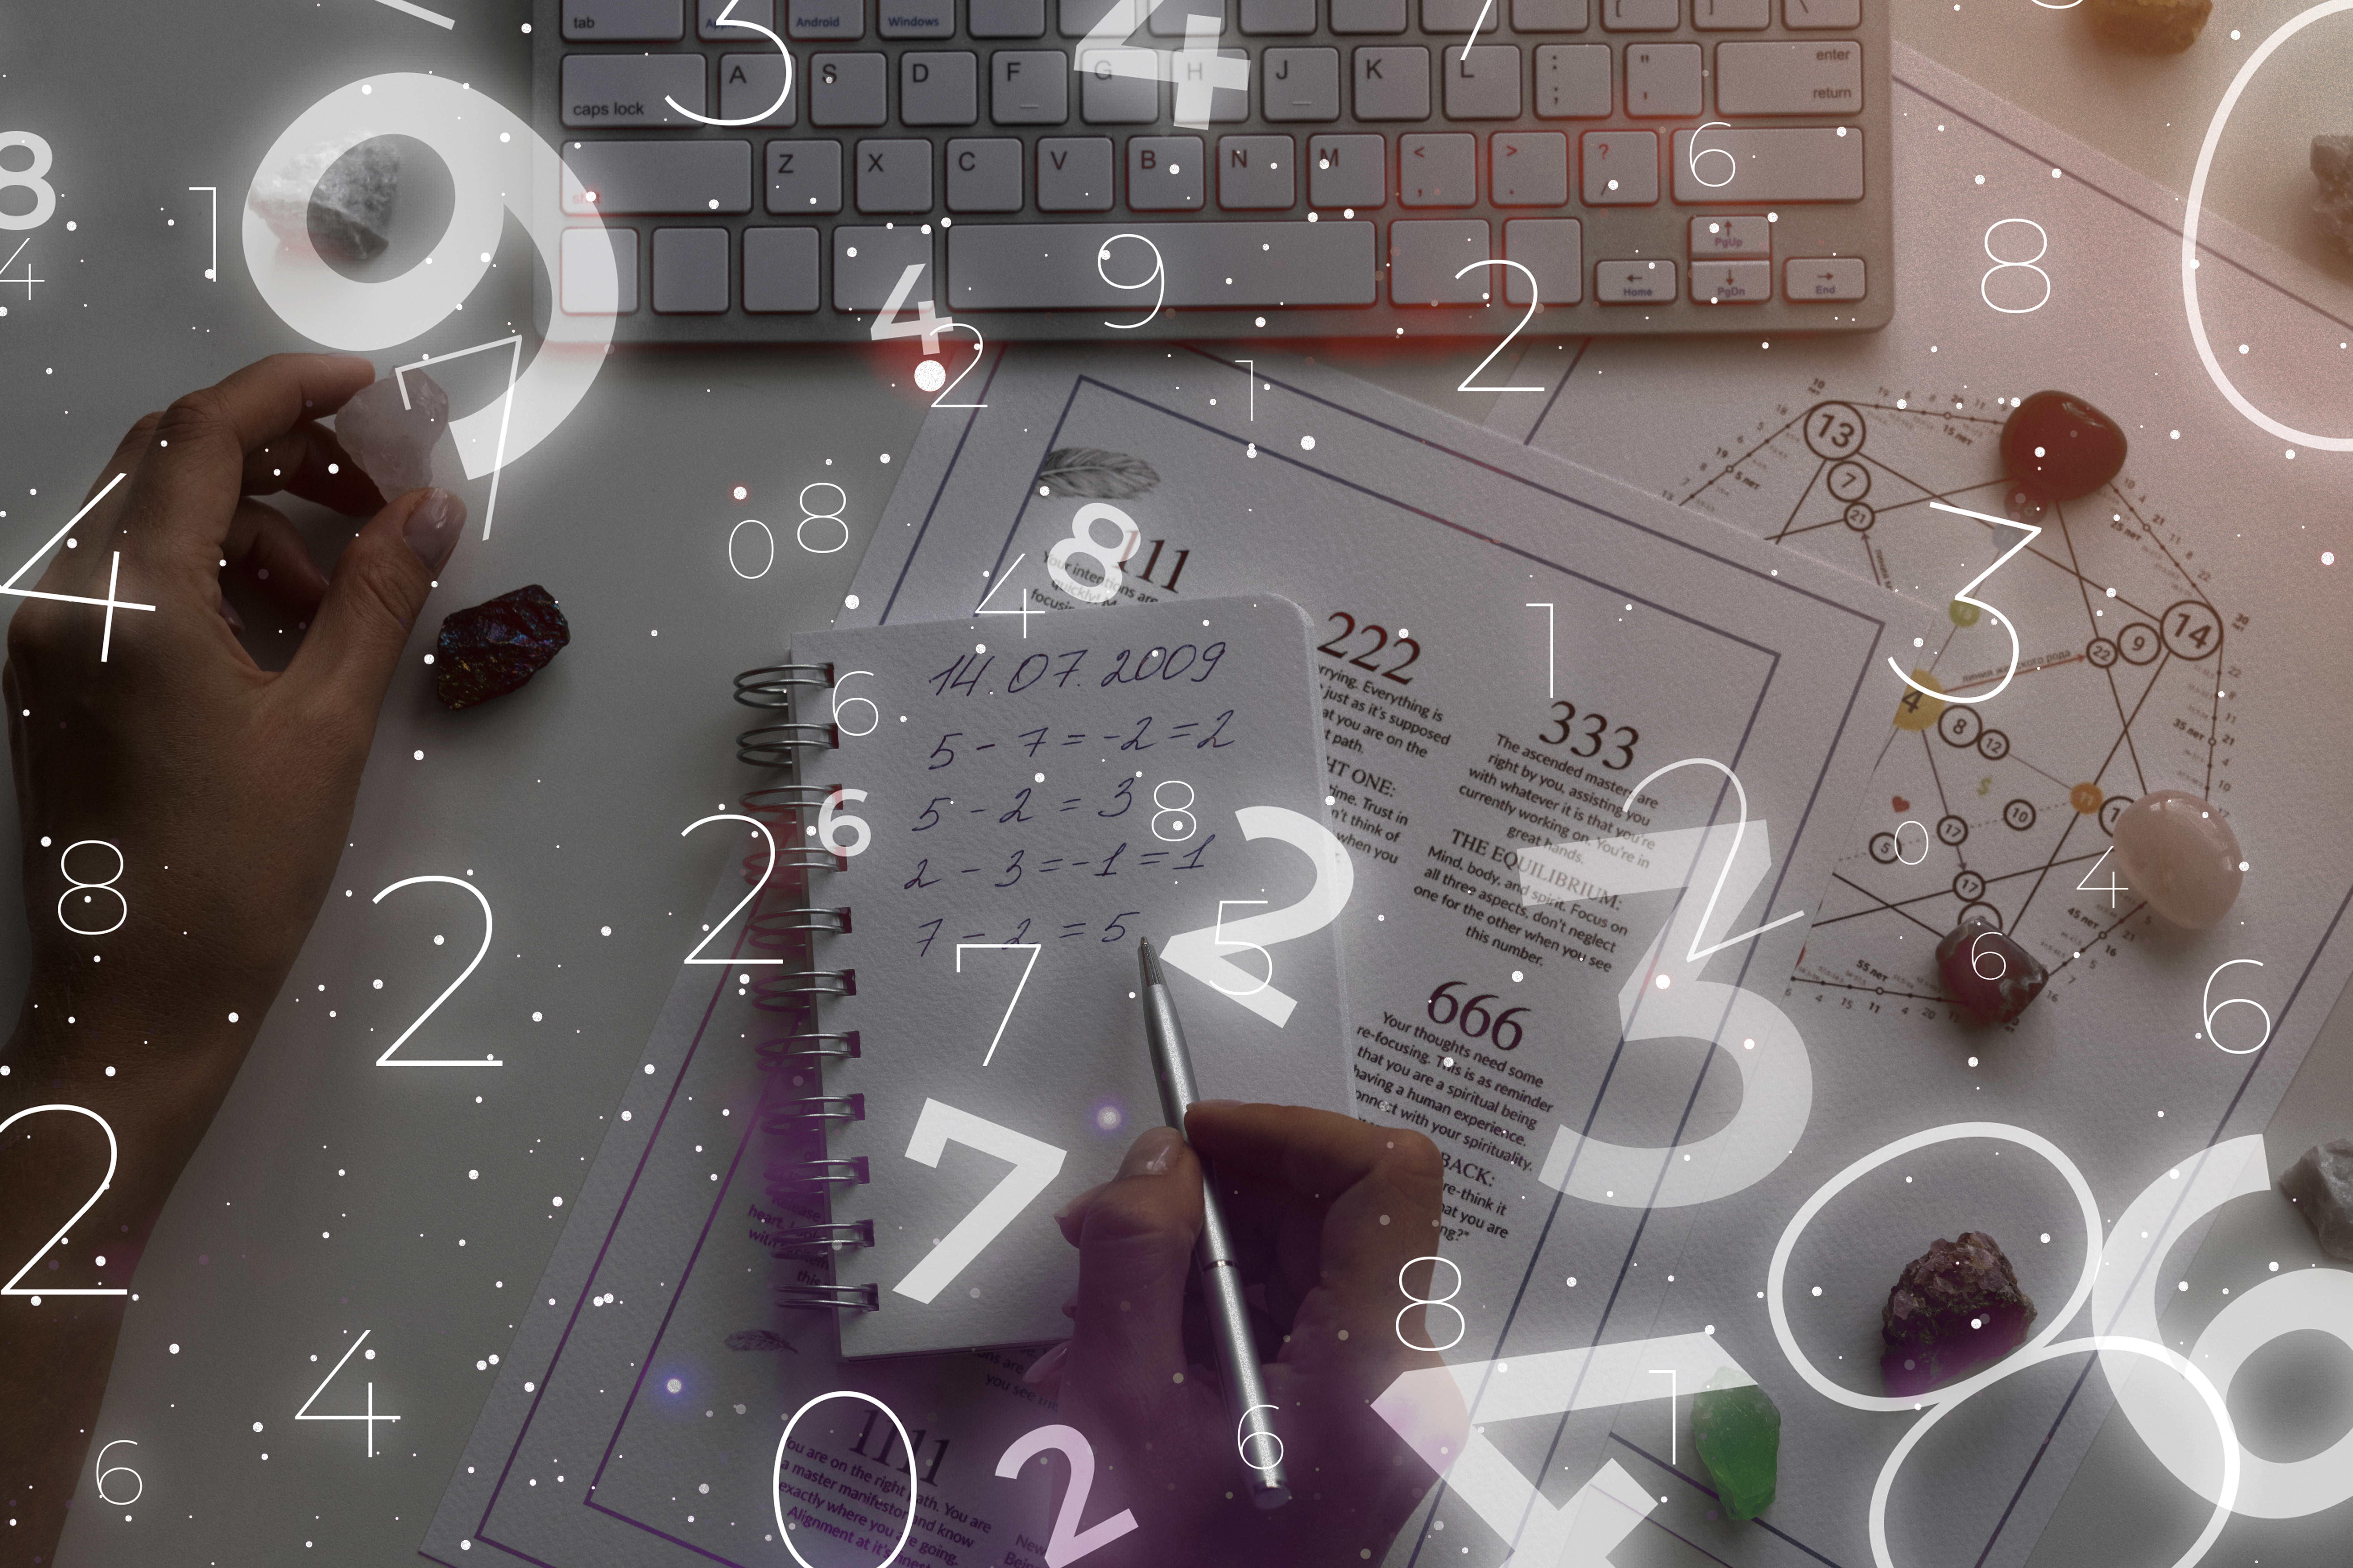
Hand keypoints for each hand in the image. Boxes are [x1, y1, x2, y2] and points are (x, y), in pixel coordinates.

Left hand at [0, 352, 463, 1563]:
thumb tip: (429, 507)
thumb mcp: (329, 725)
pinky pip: (128, 576)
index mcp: (126, 598)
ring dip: (251, 517)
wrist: (138, 999)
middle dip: (278, 446)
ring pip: (148, 515)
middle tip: (374, 474)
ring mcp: (42, 636)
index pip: (205, 435)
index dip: (292, 390)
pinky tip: (277, 623)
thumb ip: (377, 598)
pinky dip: (209, 569)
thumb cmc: (239, 868)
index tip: (373, 387)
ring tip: (339, 580)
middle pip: (165, 458)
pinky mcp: (48, 675)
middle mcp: (60, 596)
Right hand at [1029, 1103, 1465, 1565]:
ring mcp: (1375, 1407)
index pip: (1385, 1177)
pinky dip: (1200, 1315)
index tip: (1195, 1137)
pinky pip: (1283, 1325)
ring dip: (1191, 1260)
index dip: (1288, 1132)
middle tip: (1106, 1217)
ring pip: (1300, 1266)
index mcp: (1375, 1369)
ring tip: (1091, 1303)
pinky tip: (1119, 1347)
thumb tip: (1159, 1158)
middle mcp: (1399, 1381)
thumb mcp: (1124, 1404)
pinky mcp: (1341, 1424)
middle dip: (1213, 1196)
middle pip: (1335, 1215)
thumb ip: (1135, 1261)